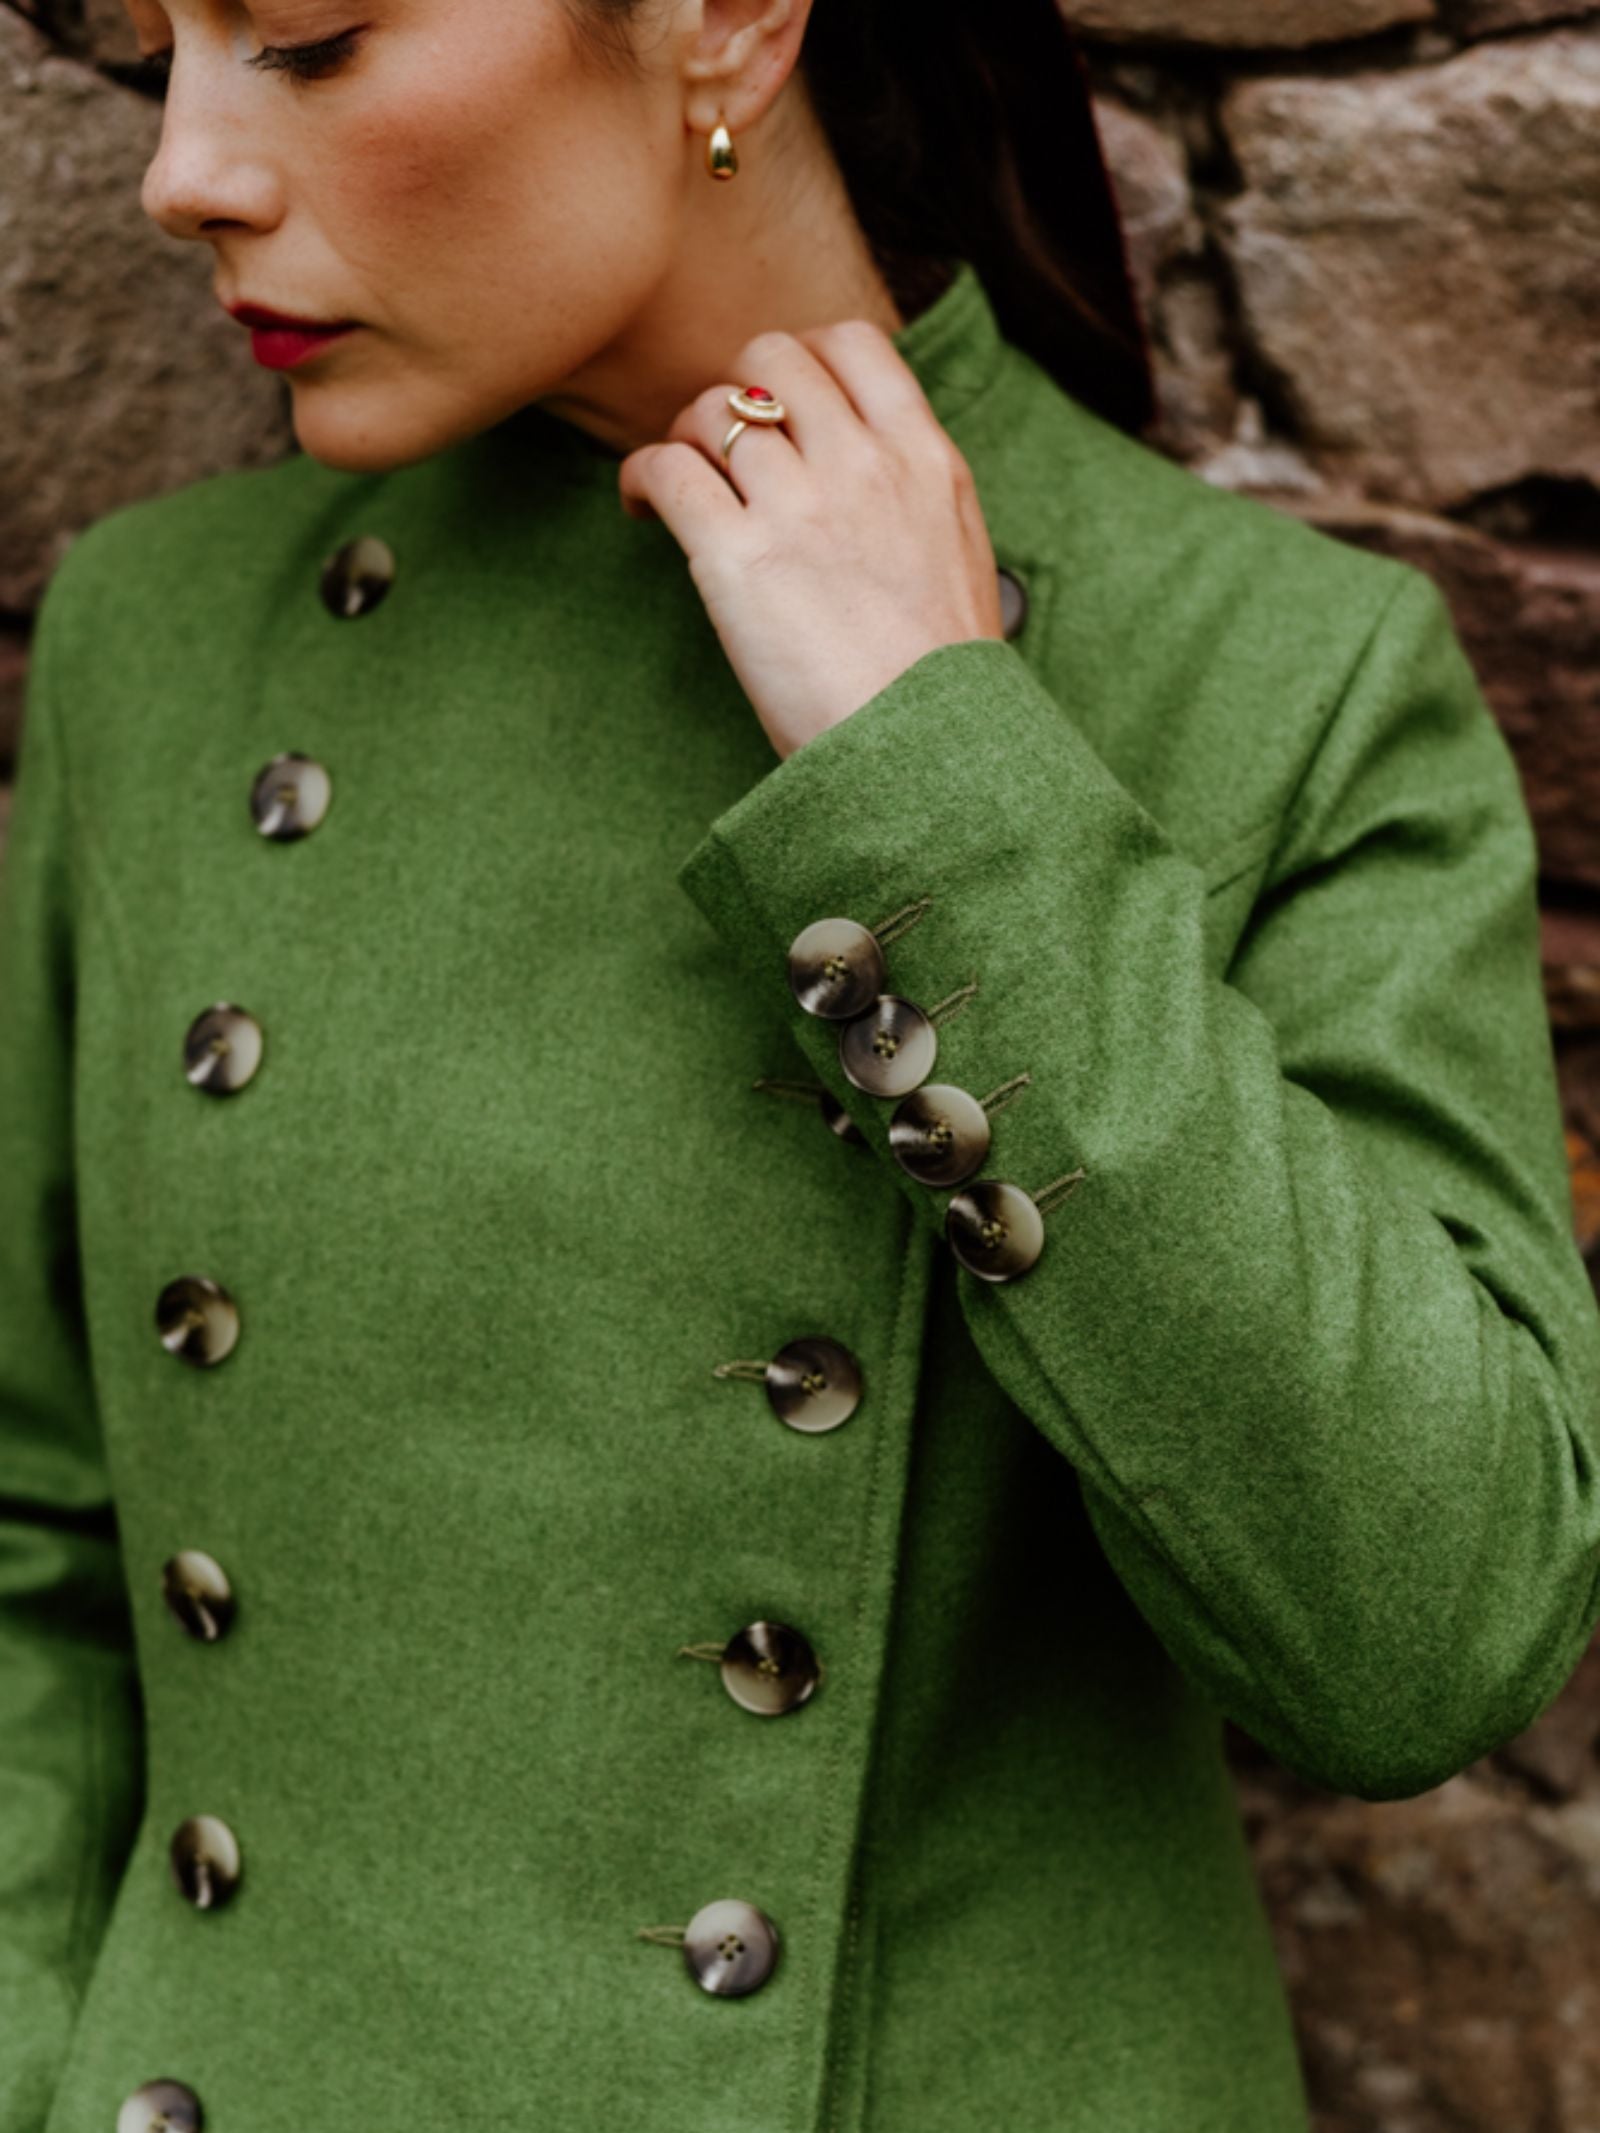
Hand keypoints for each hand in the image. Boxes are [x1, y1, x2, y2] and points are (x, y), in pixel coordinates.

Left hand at [616, 319, 1006, 761]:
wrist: (926, 751)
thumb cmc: (940, 679)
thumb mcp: (956, 555)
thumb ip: (912, 492)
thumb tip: (869, 462)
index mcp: (924, 459)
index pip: (854, 345)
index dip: (804, 356)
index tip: (782, 399)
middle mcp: (862, 466)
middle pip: (770, 360)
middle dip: (736, 390)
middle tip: (724, 447)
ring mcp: (799, 507)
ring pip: (710, 412)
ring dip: (685, 441)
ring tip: (684, 490)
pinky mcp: (737, 557)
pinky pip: (666, 471)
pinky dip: (642, 478)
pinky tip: (643, 508)